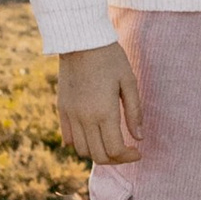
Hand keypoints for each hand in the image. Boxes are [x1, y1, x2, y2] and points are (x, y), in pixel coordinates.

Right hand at [54, 43, 140, 161]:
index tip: (138, 151)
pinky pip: (68, 138)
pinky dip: (80, 144)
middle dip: (115, 159)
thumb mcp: (129, 82)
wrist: (81, 40)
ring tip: (110, 143)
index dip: (129, 157)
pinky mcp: (61, 108)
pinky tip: (92, 135)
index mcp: (104, 112)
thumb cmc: (110, 58)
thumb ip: (134, 112)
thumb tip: (139, 137)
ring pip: (82, 150)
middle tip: (127, 151)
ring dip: (97, 152)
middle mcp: (84, 118)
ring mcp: (70, 114)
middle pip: (98, 155)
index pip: (115, 150)